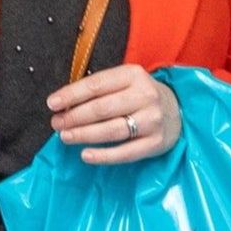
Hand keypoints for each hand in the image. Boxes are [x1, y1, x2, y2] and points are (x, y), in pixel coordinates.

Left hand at [49, 61, 181, 163]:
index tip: (52, 103)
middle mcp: (145, 95)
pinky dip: (103, 156)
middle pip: (102, 108)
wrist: (178, 110)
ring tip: (65, 136)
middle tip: (57, 123)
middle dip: (74, 117)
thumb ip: (99, 90)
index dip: (71, 95)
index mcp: (134, 75)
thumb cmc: (140, 96)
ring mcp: (152, 120)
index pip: (96, 85)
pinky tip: (85, 155)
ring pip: (112, 130)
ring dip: (84, 135)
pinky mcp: (156, 142)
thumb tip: (64, 105)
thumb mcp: (125, 82)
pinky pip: (126, 152)